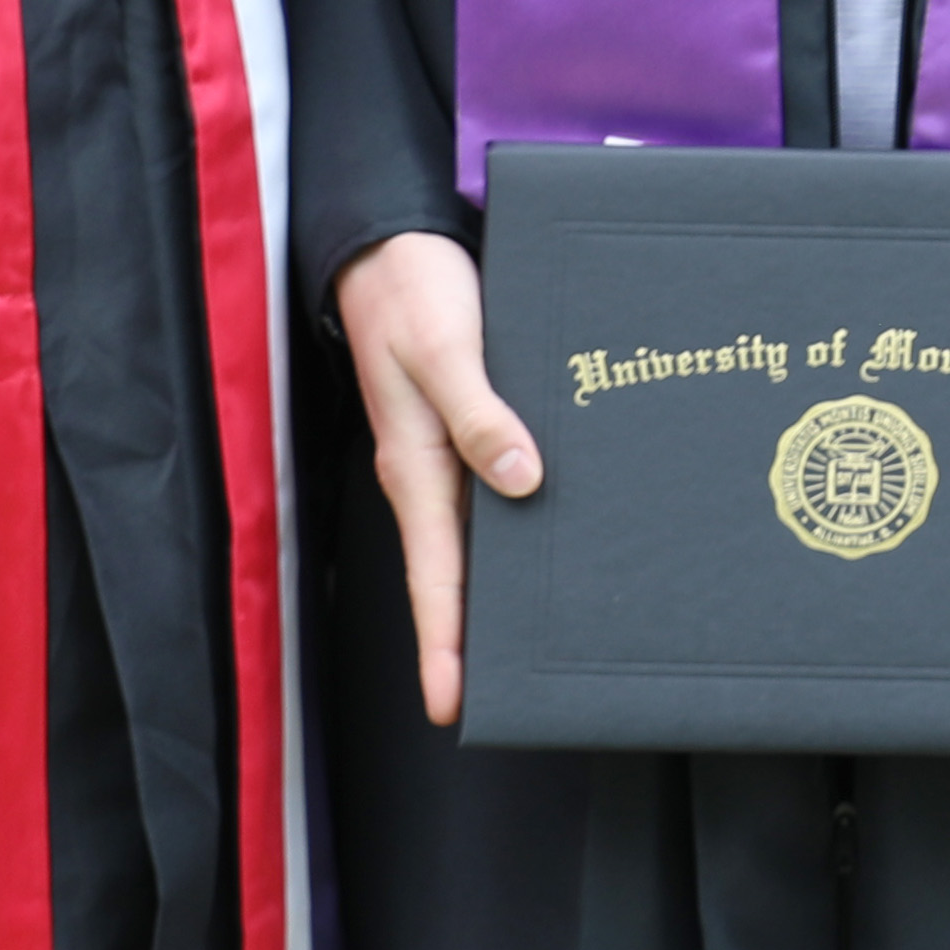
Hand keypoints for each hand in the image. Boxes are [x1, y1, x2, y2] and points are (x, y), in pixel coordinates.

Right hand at [336, 229, 533, 729]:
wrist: (391, 244)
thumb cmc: (411, 290)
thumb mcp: (446, 347)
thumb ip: (481, 414)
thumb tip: (523, 482)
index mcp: (414, 465)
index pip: (432, 576)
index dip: (444, 644)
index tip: (451, 706)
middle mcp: (430, 473)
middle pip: (456, 575)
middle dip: (474, 641)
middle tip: (509, 701)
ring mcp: (448, 454)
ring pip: (478, 540)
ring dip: (502, 589)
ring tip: (540, 645)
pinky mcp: (471, 427)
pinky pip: (495, 493)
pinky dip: (521, 524)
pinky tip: (558, 540)